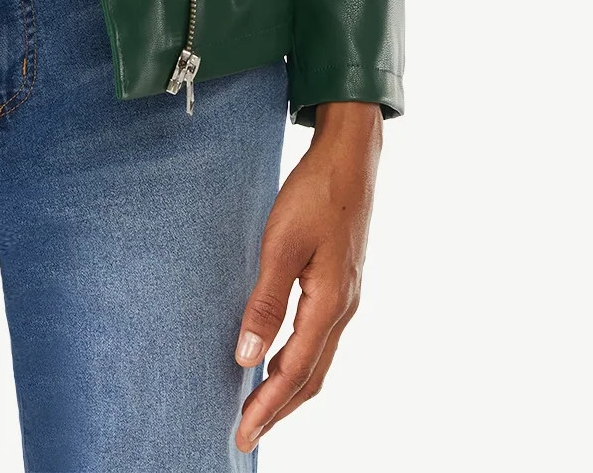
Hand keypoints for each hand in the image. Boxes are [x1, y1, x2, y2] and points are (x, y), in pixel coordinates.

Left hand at [233, 99, 381, 452]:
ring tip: (258, 408)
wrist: (350, 158)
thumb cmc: (314, 194)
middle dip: (278, 409)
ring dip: (289, 388)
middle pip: (311, 376)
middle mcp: (343, 309)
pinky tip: (279, 358)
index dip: (267, 407)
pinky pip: (318, 338)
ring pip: (317, 360)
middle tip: (246, 433)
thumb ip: (265, 302)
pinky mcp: (340, 283)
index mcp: (330, 304)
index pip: (295, 372)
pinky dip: (298, 360)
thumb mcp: (282, 245)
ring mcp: (345, 297)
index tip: (242, 434)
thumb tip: (246, 356)